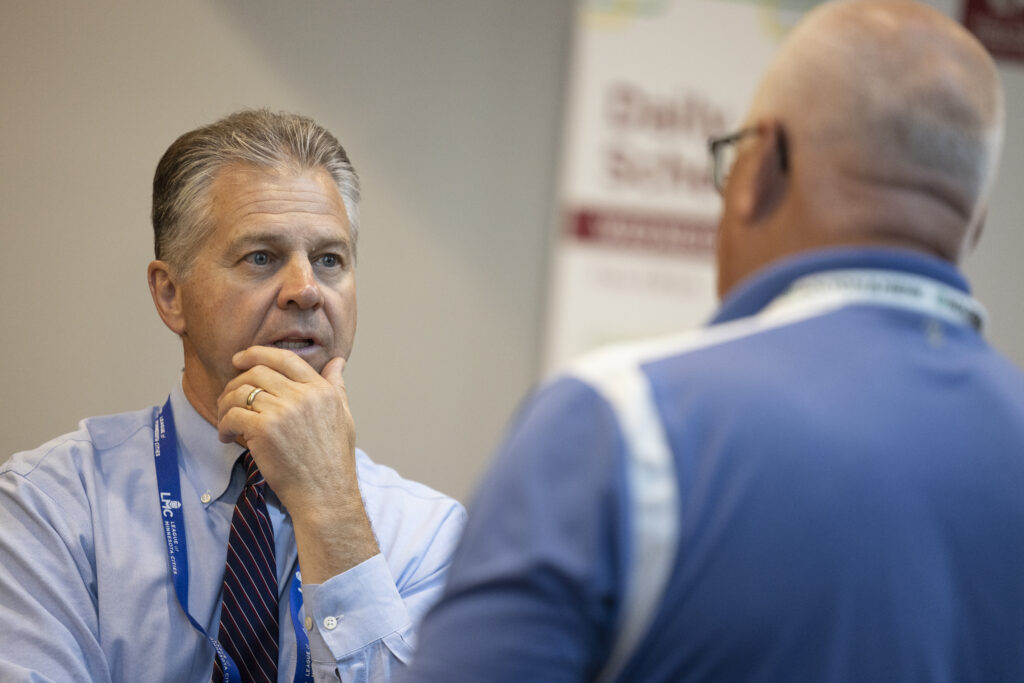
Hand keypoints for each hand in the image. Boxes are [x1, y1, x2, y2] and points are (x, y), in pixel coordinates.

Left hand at [217, 346, 378, 580]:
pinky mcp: (264, 430)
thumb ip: (336, 386)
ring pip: (240, 391)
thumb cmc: (333, 460)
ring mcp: (283, 411)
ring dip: (225, 404)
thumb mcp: (343, 416)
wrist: (326, 494)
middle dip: (236, 381)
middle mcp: (303, 395)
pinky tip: (227, 437)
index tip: (240, 359)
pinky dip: (224, 425)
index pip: (285, 358)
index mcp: (321, 390)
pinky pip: (232, 415)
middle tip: (228, 397)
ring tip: (226, 420)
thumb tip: (338, 362)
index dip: (257, 353)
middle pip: (257, 372)